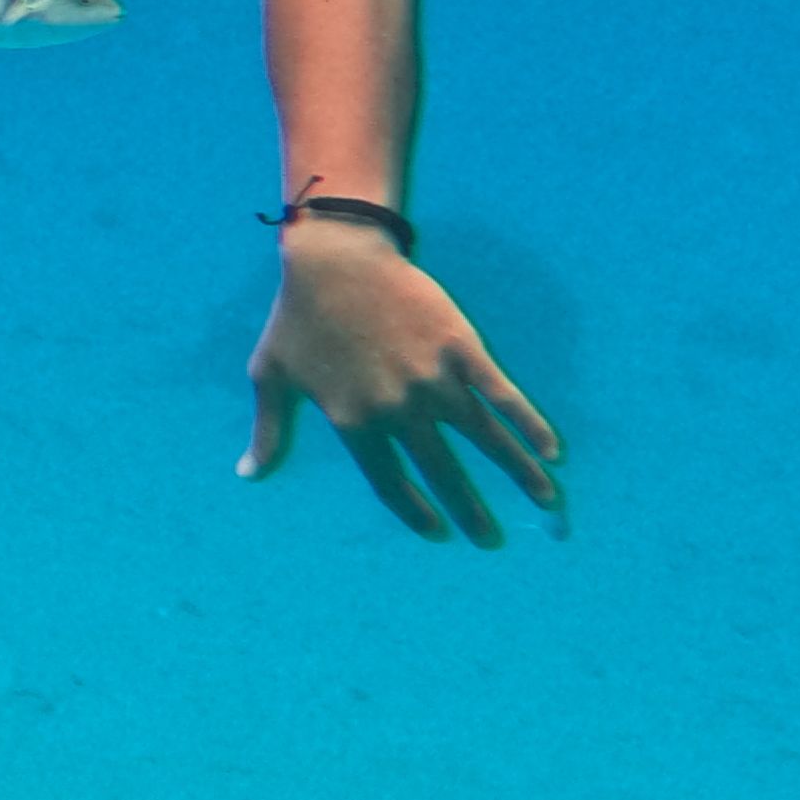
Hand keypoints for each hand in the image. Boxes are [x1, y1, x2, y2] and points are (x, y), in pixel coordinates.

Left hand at [242, 229, 563, 545]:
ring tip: (546, 502)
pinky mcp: (460, 348)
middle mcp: (398, 410)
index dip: (415, 512)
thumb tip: (247, 476)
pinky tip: (551, 450)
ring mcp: (433, 380)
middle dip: (470, 510)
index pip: (390, 484)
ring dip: (518, 474)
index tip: (438, 533)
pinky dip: (529, 424)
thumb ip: (269, 433)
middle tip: (491, 541)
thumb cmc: (297, 317)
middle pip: (442, 472)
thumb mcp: (270, 377)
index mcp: (354, 423)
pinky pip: (502, 395)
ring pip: (484, 439)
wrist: (334, 258)